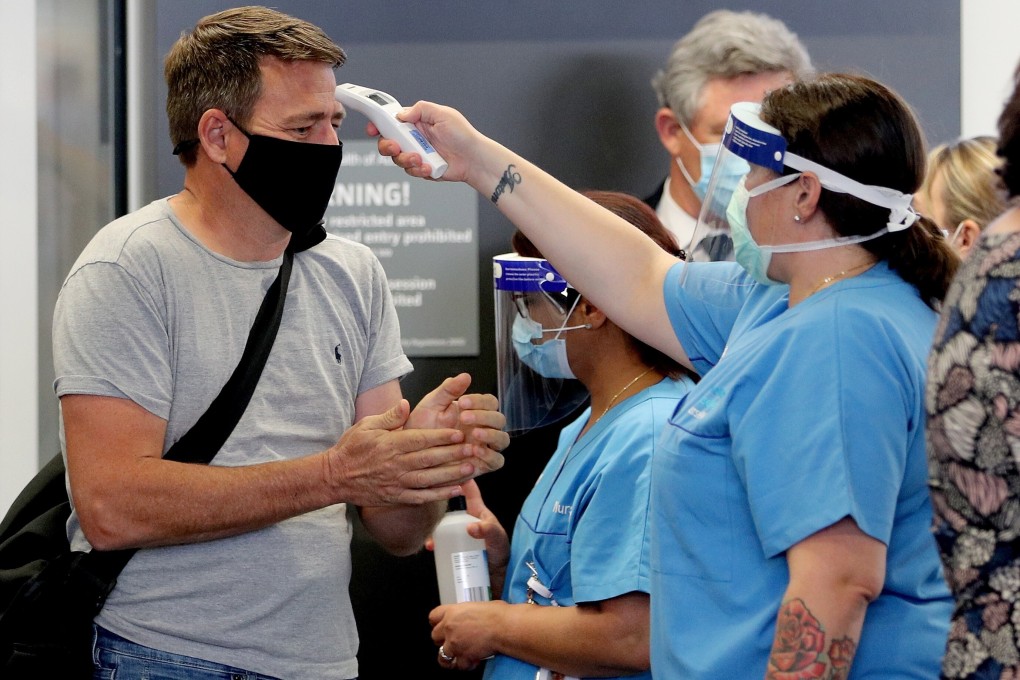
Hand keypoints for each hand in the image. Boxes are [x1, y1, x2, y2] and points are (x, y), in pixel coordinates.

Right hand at [324, 399, 477, 504]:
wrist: (335, 477)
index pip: (420, 440)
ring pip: (429, 479)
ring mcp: (396, 483)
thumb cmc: (351, 449)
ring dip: (451, 475)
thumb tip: (406, 404)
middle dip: (452, 454)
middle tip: (472, 449)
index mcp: (389, 445)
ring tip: (471, 469)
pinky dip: (440, 494)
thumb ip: (389, 417)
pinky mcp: (396, 496)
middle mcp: (395, 464)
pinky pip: (422, 497)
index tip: (458, 433)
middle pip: (429, 459)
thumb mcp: (366, 426)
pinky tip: (456, 489)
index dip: (441, 437)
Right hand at [371, 101, 479, 181]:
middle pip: (387, 143)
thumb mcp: (443, 114)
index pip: (391, 122)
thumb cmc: (463, 135)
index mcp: (416, 123)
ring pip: (397, 159)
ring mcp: (417, 155)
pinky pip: (411, 171)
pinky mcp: (422, 169)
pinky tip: (429, 166)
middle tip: (395, 147)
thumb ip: (420, 110)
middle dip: (386, 145)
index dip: (378, 125)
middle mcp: (413, 139)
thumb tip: (400, 115)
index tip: (372, 128)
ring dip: (405, 159)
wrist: (474, 159)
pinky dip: (418, 169)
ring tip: (419, 159)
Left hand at [408, 373, 507, 478]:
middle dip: (484, 416)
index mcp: (474, 411)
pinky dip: (490, 456)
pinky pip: (496, 461)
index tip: (463, 402)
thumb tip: (466, 375)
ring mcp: (484, 446)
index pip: (489, 402)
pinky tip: (476, 451)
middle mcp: (483, 428)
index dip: (480, 401)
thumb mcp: (431, 405)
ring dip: (491, 435)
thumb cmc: (421, 428)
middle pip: (499, 419)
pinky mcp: (482, 465)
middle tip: (465, 417)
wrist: (411, 454)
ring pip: (502, 439)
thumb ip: (448, 390)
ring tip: (474, 434)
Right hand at [425, 480, 508, 585]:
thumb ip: (488, 530)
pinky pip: (441, 541)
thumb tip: (470, 527)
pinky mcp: (454, 547)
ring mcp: (459, 534)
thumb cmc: (501, 553)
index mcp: (478, 512)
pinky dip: (434, 543)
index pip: (469, 490)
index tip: (448, 465)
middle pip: (450, 506)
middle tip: (428, 504)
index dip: (460, 476)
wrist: (498, 579)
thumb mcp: (497, 539)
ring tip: (431, 537)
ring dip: (434, 527)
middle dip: (438, 504)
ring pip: (442, 524)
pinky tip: (432, 548)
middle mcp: (466, 520)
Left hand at [430, 600, 508, 670]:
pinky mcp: (463, 656)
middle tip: (453, 640)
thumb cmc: (497, 614)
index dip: (437, 622)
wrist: (503, 626)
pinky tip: (473, 660)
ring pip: (442, 655)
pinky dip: (466, 664)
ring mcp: (454, 643)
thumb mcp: (477, 606)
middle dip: (443, 639)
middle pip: (434, 636)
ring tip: (459, 655)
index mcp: (452, 611)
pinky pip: (459, 665)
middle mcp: (449, 627)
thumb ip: (467, 613)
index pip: (433, 616)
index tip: (441, 625)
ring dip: (451, 655)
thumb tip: (472, 616)